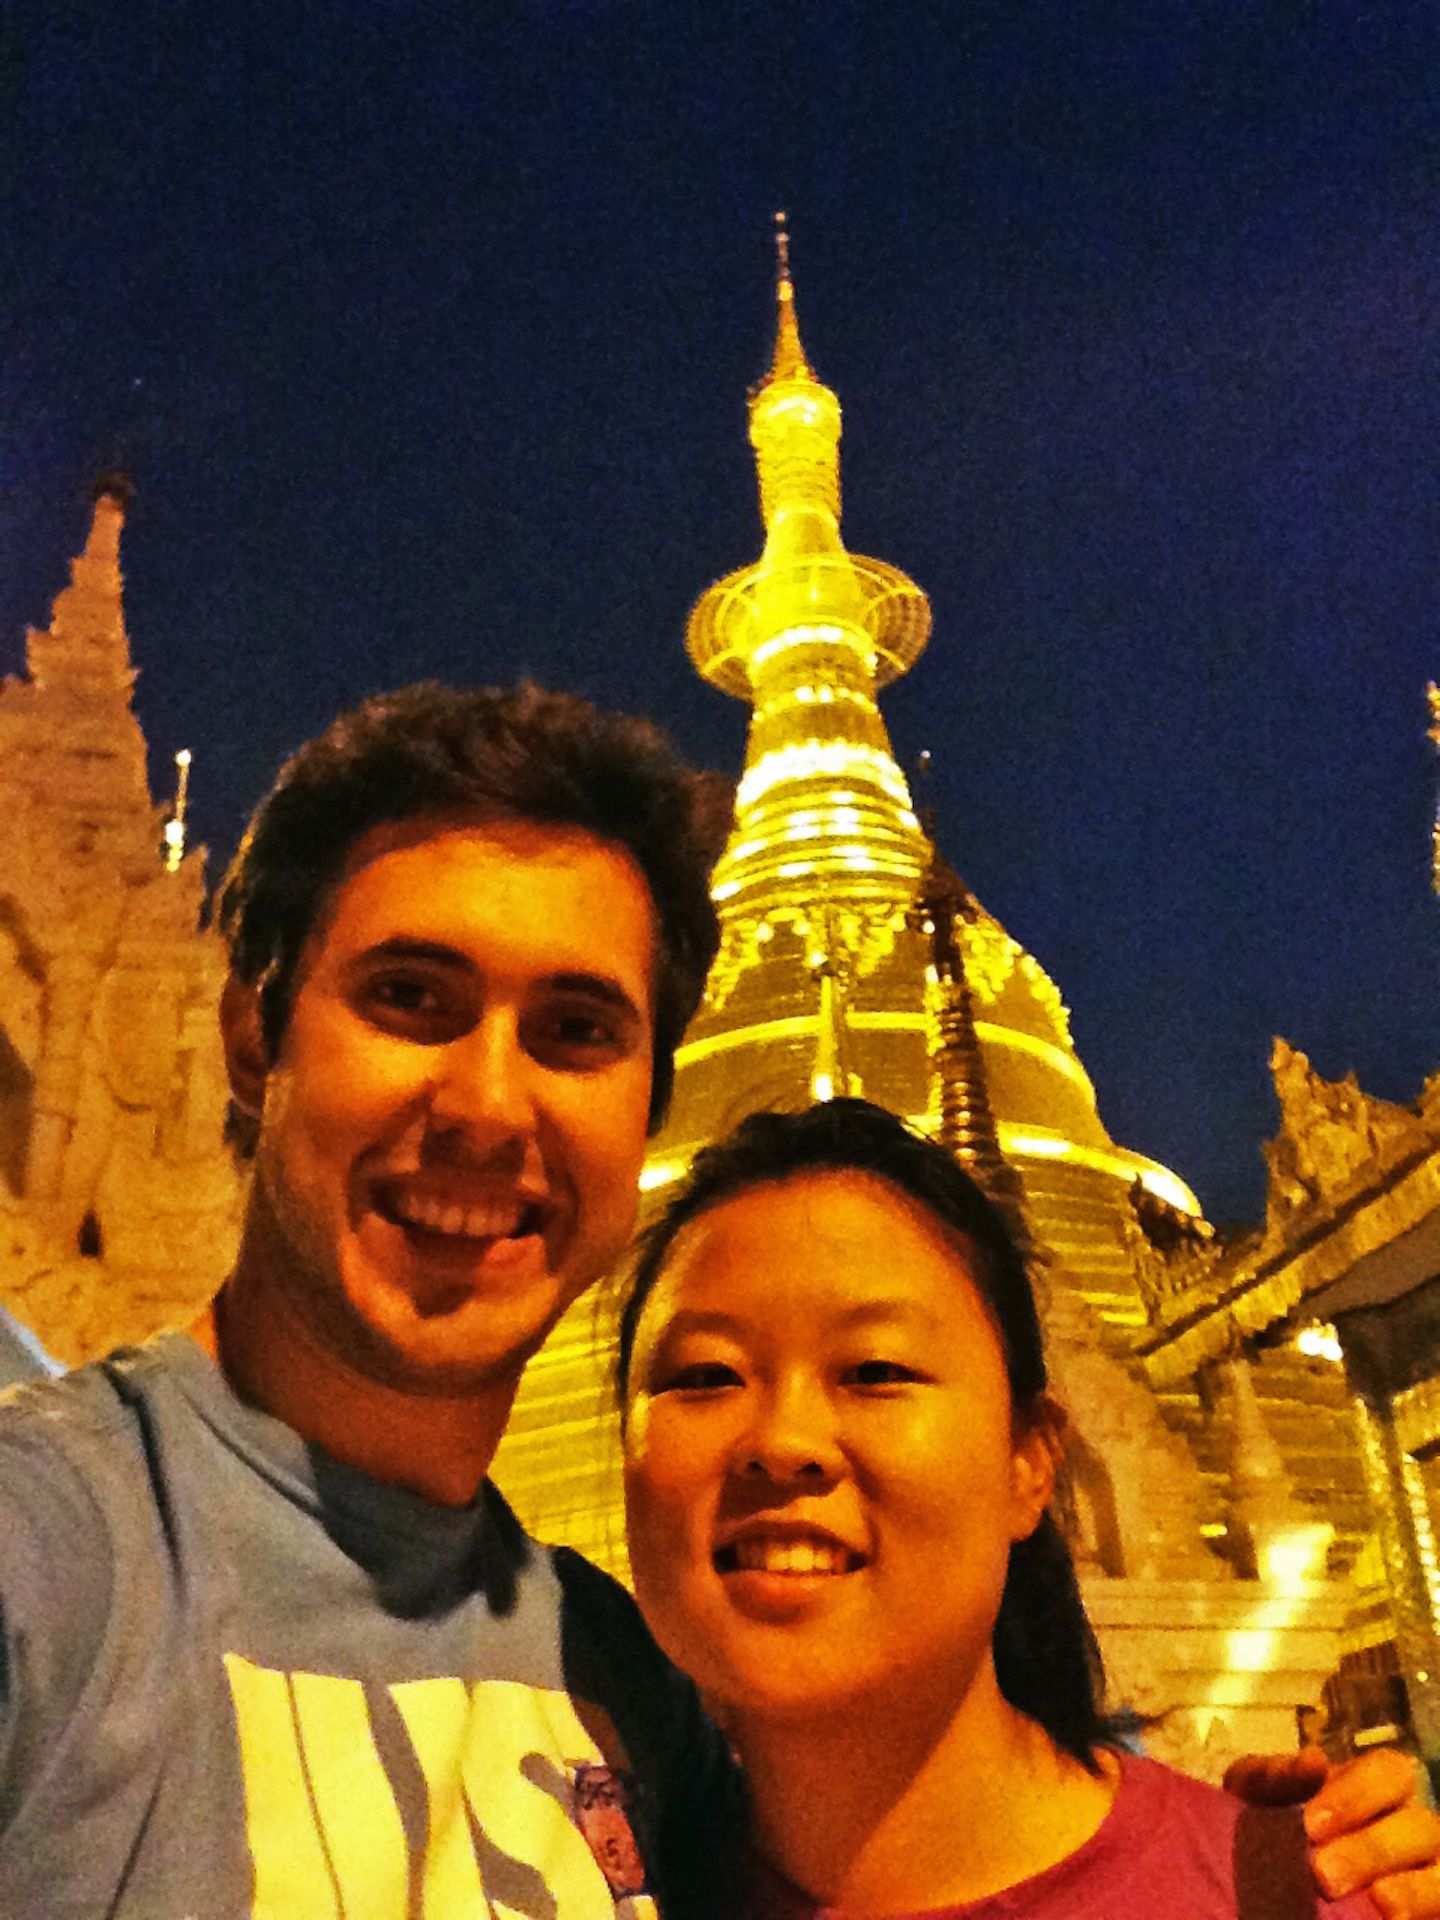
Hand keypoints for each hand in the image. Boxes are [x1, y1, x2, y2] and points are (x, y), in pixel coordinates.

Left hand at [1225, 1747, 1439, 1915]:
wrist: (1264, 1895)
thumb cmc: (1267, 1835)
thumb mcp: (1258, 1800)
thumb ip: (1273, 1777)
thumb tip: (1314, 1761)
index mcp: (1372, 1790)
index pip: (1387, 1772)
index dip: (1356, 1794)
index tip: (1310, 1825)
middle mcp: (1409, 1829)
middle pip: (1419, 1825)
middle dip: (1372, 1849)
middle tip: (1323, 1875)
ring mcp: (1428, 1875)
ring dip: (1411, 1889)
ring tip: (1378, 1904)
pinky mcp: (1430, 1912)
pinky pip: (1439, 1911)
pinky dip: (1422, 1915)